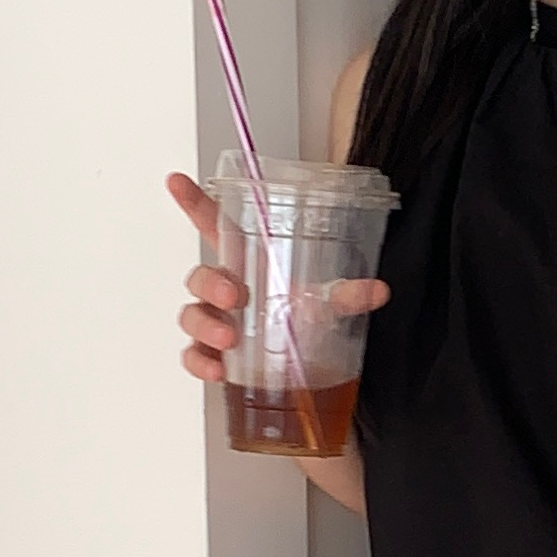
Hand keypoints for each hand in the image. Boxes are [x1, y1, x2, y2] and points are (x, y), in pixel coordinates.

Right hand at [164, 170, 388, 383]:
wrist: (306, 374)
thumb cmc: (304, 323)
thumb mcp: (327, 304)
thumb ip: (348, 295)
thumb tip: (378, 290)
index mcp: (248, 265)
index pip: (214, 227)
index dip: (194, 203)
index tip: (177, 181)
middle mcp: (225, 291)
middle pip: (199, 275)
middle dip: (211, 282)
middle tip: (237, 295)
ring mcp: (215, 323)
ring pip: (191, 315)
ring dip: (206, 323)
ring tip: (230, 338)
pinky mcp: (212, 357)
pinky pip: (192, 356)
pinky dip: (199, 363)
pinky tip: (217, 370)